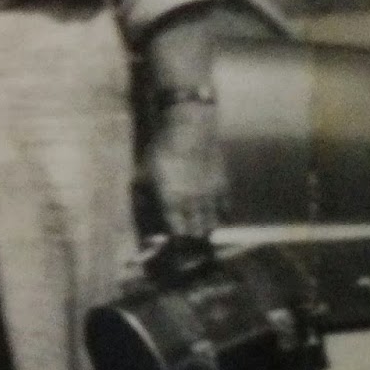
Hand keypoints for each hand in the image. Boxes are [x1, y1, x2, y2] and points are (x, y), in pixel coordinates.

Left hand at [147, 101, 223, 241]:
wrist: (190, 128)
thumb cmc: (163, 148)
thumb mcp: (146, 171)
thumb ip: (146, 193)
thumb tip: (144, 205)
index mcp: (171, 199)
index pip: (176, 231)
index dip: (175, 239)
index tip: (173, 241)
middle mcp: (192, 201)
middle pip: (195, 231)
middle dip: (191, 237)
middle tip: (187, 237)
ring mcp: (210, 194)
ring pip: (212, 223)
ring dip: (205, 228)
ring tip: (200, 230)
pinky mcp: (222, 185)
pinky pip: (225, 210)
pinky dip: (221, 216)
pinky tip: (217, 218)